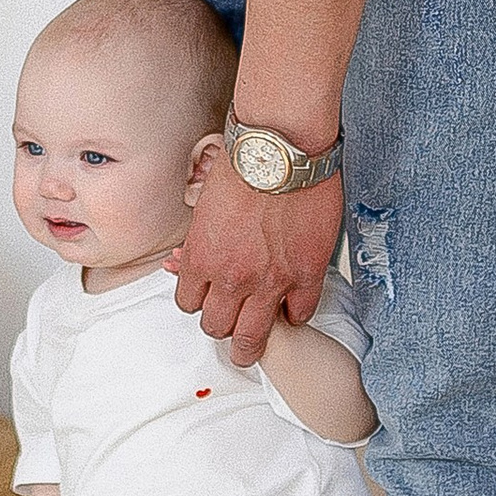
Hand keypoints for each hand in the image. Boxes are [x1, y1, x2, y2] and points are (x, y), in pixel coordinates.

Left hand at [173, 144, 340, 366]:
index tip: (208, 300)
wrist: (281, 149)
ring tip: (252, 345)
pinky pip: (299, 314)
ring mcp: (270, 280)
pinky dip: (294, 314)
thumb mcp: (204, 205)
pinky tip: (291, 308)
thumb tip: (189, 258)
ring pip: (253, 335)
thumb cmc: (243, 163)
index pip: (189, 303)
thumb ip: (201, 240)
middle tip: (229, 324)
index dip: (199, 301)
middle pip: (217, 326)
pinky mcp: (306, 274)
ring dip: (251, 342)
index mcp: (201, 258)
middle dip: (222, 325)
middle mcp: (231, 276)